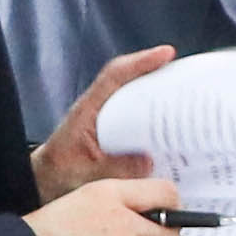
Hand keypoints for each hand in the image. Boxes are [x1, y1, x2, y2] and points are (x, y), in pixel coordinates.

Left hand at [32, 44, 173, 198]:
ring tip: (188, 97)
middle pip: (131, 80)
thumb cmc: (59, 174)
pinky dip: (156, 117)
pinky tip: (173, 128)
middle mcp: (98, 108)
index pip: (114, 76)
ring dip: (160, 94)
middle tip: (189, 74)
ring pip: (136, 97)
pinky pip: (138, 117)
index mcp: (87, 110)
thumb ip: (115, 168)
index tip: (166, 53)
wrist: (46, 181)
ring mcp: (106, 118)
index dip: (140, 62)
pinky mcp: (114, 131)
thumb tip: (148, 160)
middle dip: (159, 73)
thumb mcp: (86, 174)